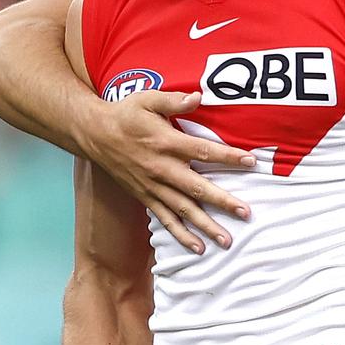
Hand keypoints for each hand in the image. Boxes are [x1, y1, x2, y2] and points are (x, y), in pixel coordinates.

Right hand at [77, 89, 254, 253]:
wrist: (94, 135)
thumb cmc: (125, 114)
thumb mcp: (148, 99)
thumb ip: (174, 100)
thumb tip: (199, 96)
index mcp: (166, 142)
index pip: (203, 150)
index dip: (228, 156)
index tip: (250, 162)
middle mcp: (161, 168)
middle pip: (197, 188)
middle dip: (222, 201)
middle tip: (245, 213)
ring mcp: (153, 186)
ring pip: (183, 210)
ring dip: (206, 226)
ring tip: (227, 240)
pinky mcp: (145, 197)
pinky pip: (165, 219)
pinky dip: (181, 235)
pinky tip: (198, 248)